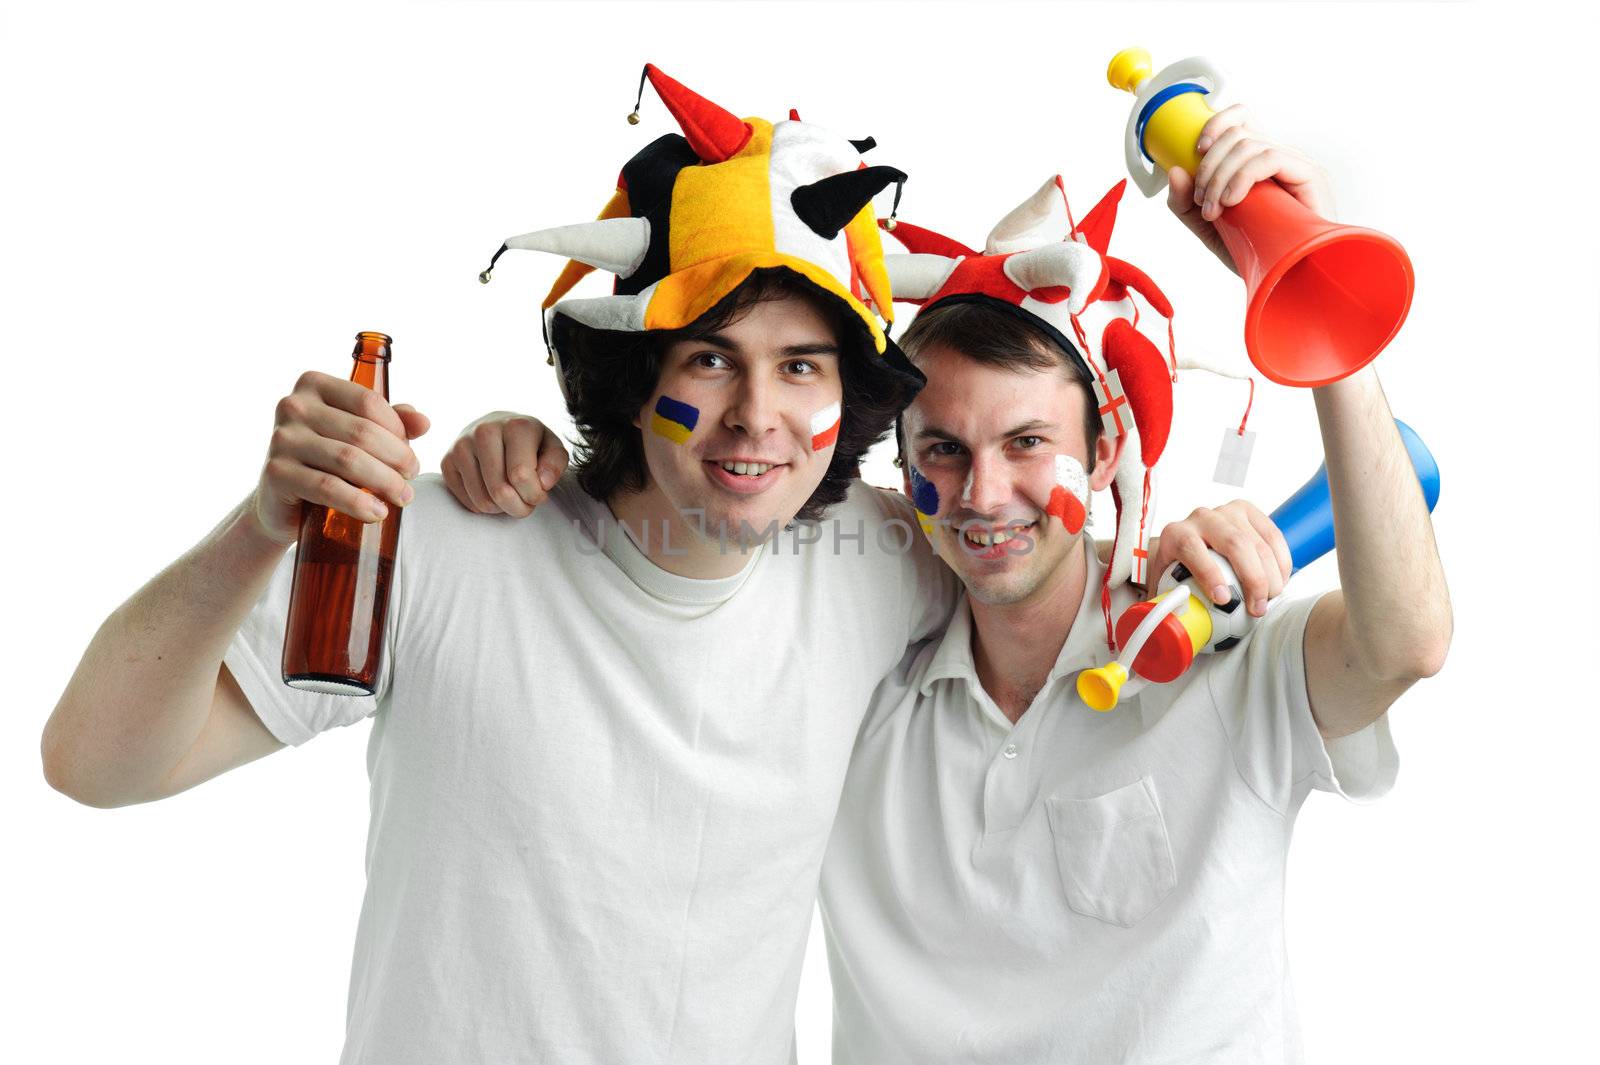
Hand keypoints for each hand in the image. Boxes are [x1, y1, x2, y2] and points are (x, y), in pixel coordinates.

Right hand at [249, 371, 429, 546]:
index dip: (398, 430)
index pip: (369, 402)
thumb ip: (391, 423)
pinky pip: (328, 487)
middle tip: (410, 480)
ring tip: (402, 498)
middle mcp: (293, 405)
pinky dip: (358, 502)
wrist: (283, 502)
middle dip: (397, 459)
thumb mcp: (358, 435)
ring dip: (385, 482)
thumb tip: (424, 422)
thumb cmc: (326, 461)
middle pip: (362, 432)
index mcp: (314, 385)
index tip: (409, 456)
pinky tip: (377, 512)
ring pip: (349, 459)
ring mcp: (282, 438)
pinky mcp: (276, 472)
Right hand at [441, 411, 569, 516]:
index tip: (540, 494)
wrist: (498, 428)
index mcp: (516, 426)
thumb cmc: (530, 443)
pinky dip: (483, 506)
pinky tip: (491, 491)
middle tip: (526, 502)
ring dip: (501, 508)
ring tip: (510, 495)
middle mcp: (484, 431)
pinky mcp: (447, 461)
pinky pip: (467, 501)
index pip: (521, 476)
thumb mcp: (552, 448)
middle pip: (500, 491)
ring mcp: (461, 446)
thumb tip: (542, 483)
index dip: (534, 495)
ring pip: (482, 500)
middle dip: (518, 507)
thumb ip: (555, 464)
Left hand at [1146, 500, 1290, 618]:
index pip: (1191, 548)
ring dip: (1270, 575)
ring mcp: (1226, 512)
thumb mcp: (1165, 586)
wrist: (1189, 543)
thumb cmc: (1177, 572)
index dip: (1209, 573)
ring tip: (1270, 600)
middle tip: (1257, 608)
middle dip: (1252, 579)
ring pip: (1257, 542)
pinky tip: (1280, 581)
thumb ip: (1166, 604)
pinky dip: (1280, 561)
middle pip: (1233, 543)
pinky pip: (1272, 535)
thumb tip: (1170, 630)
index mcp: (1175, 535)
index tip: (1224, 600)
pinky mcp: (1248, 511)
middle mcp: (1201, 518)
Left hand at [1164, 104, 1334, 274]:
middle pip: (1237, 132)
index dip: (1215, 124)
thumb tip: (1175, 171)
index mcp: (1257, 161)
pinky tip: (1232, 201)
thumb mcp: (1209, 229)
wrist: (1289, 280)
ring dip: (1220, 176)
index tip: (1195, 150)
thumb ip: (1186, 204)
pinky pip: (1269, 157)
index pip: (1240, 118)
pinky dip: (1243, 176)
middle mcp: (1278, 156)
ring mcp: (1296, 163)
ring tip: (1214, 211)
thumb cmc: (1255, 254)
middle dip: (1208, 166)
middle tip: (1200, 200)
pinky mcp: (1311, 175)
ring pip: (1248, 144)